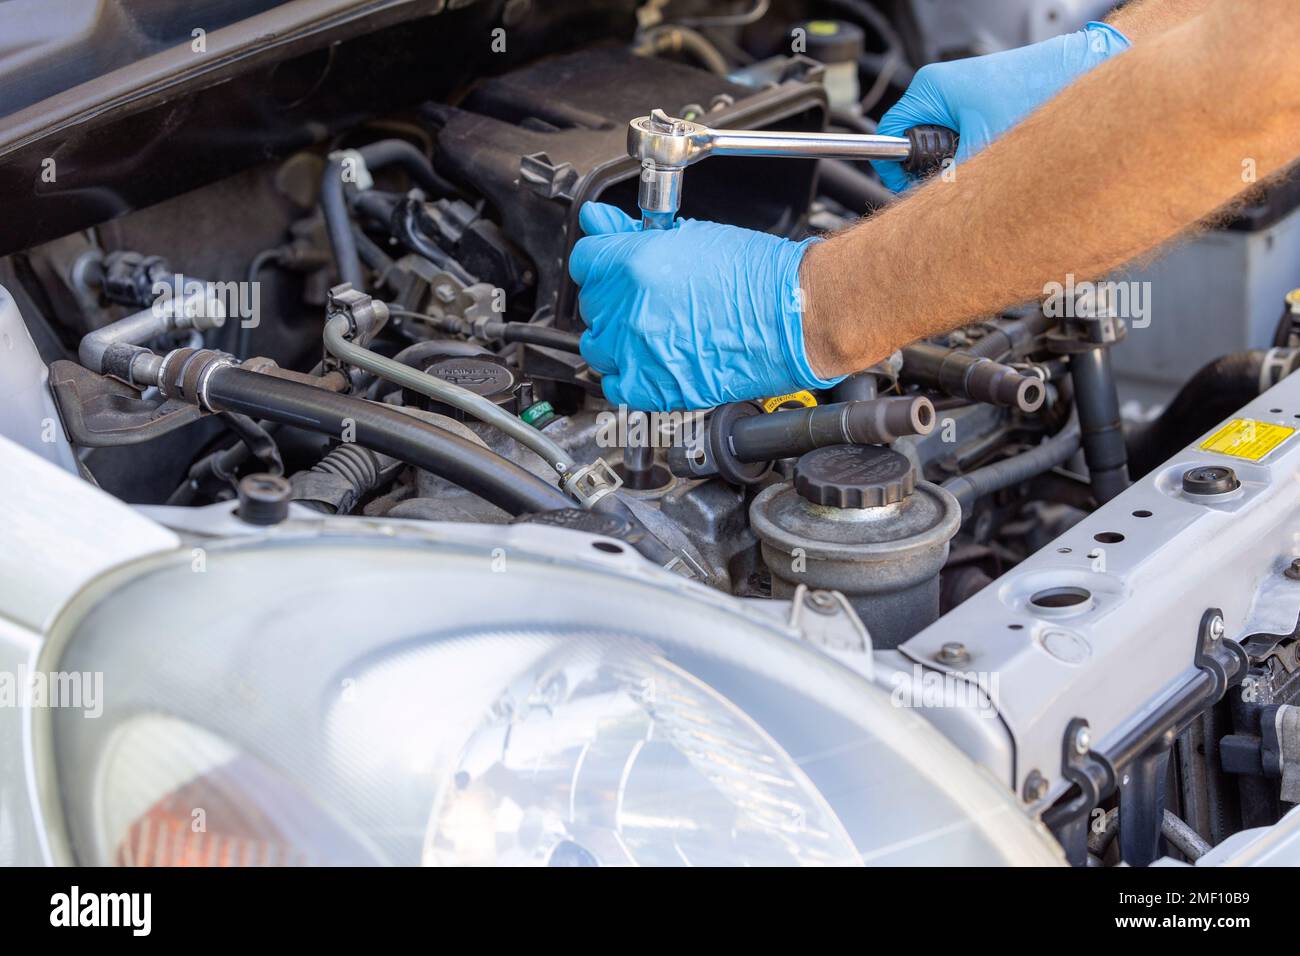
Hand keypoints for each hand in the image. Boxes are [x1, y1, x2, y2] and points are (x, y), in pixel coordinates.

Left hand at [569, 202, 840, 411]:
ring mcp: (638, 353)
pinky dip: (626, 374)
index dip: (604, 261)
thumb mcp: (689, 236)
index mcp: (633, 266)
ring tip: (651, 329)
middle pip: (591, 302)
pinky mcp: (654, 388)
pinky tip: (651, 360)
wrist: (793, 317)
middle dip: (614, 297)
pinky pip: (615, 384)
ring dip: (616, 336)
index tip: (618, 266)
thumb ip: (634, 234)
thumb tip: (600, 222)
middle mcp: (629, 311)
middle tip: (648, 296)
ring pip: (597, 345)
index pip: (586, 260)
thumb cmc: (756, 277)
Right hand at [871, 21, 1130, 192]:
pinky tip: (994, 157)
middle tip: (953, 184)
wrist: (1082, 70)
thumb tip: (933, 209)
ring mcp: (962, 95)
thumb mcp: (983, 148)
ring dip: (957, 163)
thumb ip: (949, 180)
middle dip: (931, 170)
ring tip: (983, 166)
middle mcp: (942, 88)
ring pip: (941, 144)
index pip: (890, 134)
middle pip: (915, 142)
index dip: (896, 170)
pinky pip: (962, 136)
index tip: (910, 192)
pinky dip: (974, 153)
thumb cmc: (1036, 94)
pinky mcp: (982, 104)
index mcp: (930, 88)